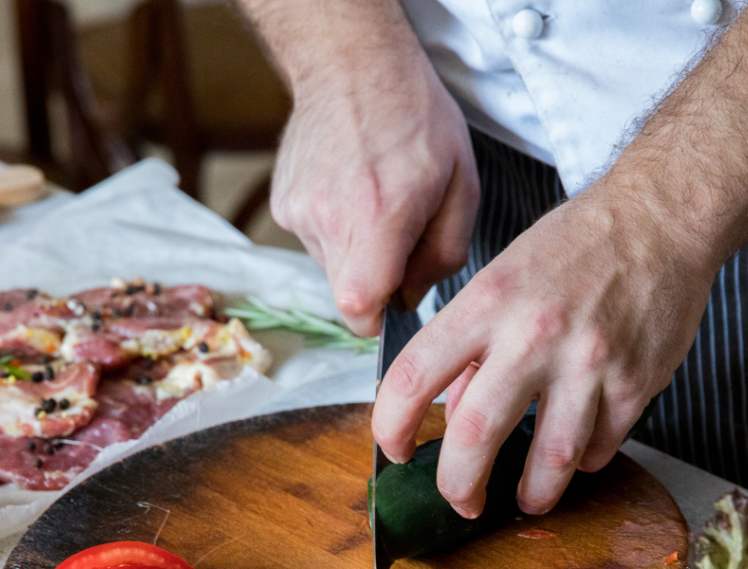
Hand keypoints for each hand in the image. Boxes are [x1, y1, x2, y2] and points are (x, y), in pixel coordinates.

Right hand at [270, 44, 479, 336]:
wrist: (352, 65)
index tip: (391, 309)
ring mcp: (300, 213)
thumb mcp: (463, 184)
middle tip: (395, 238)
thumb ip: (444, 255)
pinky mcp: (284, 206)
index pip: (359, 307)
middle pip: (347, 295)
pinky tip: (349, 191)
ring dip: (356, 251)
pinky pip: (315, 242)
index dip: (376, 322)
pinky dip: (335, 229)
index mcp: (380, 215)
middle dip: (375, 282)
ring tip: (371, 202)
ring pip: (332, 268)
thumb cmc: (414, 118)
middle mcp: (331, 219)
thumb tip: (411, 298)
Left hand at [371, 181, 715, 516]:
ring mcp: (588, 361)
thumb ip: (469, 352)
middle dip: (458, 484)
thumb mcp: (498, 281)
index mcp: (485, 304)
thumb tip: (451, 419)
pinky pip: (601, 445)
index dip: (390, 427)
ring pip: (551, 459)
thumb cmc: (570, 248)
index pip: (411, 377)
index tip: (394, 450)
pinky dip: (584, 460)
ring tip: (526, 500)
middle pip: (476, 433)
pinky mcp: (637, 381)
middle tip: (460, 502)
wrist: (659, 215)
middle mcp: (532, 334)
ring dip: (533, 493)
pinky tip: (576, 454)